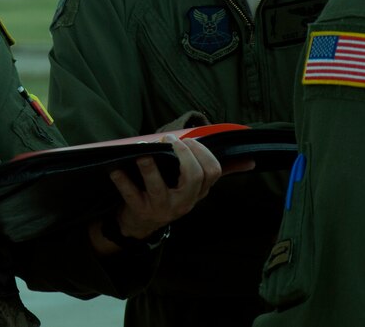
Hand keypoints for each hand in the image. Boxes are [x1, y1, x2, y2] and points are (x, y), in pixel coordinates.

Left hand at [93, 134, 238, 252]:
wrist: (141, 225)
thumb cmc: (168, 196)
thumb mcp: (192, 188)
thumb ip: (217, 172)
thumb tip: (249, 161)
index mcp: (197, 192)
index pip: (212, 172)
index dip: (202, 152)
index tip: (188, 139)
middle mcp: (184, 201)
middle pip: (194, 177)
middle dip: (183, 155)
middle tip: (169, 140)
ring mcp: (162, 207)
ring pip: (159, 187)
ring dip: (149, 167)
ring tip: (142, 152)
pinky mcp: (141, 211)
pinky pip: (131, 194)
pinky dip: (122, 180)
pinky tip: (115, 169)